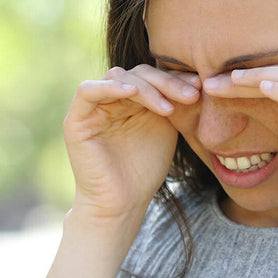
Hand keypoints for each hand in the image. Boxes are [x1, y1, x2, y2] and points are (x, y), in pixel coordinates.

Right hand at [63, 64, 200, 223]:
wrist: (122, 204)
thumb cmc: (145, 170)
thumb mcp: (166, 128)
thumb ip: (172, 101)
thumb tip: (197, 77)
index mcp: (131, 99)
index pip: (152, 75)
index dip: (175, 78)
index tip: (201, 86)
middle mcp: (110, 98)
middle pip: (138, 73)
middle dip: (166, 82)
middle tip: (191, 95)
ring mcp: (92, 107)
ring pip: (117, 77)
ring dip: (146, 88)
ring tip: (169, 107)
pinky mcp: (76, 119)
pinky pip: (88, 91)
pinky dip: (110, 87)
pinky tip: (133, 93)